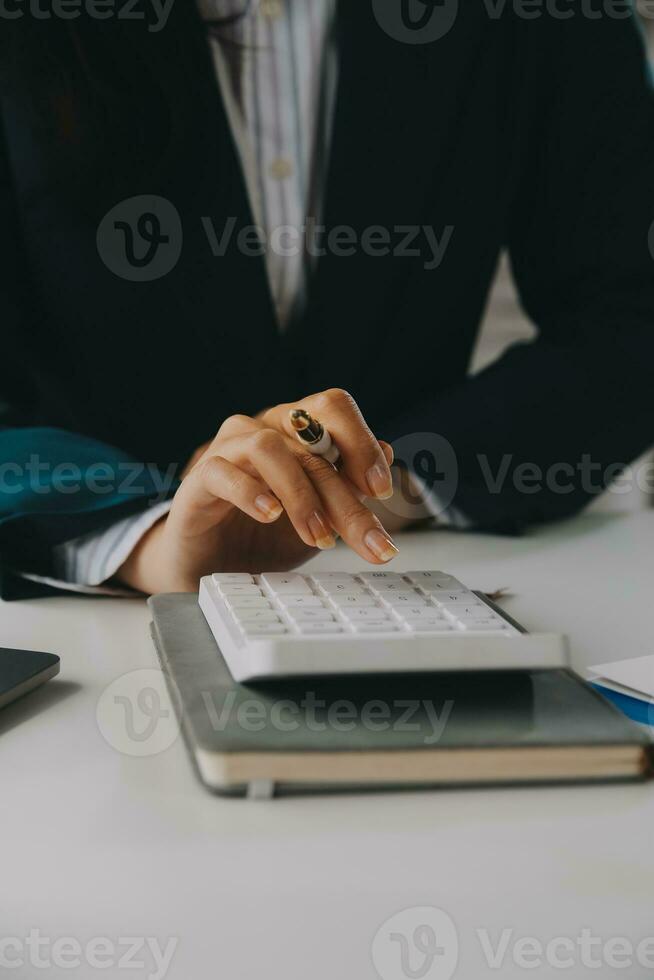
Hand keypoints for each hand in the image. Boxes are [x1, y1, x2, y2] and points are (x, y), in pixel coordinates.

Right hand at [117, 389, 398, 593]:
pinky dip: (250, 492)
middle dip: (346, 496)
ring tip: (318, 537)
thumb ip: (351, 486)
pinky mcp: (198, 479)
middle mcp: (264, 428)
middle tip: (368, 540)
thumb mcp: (321, 517)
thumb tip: (390, 452)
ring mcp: (228, 449)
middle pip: (311, 442)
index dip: (361, 442)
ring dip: (301, 494)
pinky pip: (222, 470)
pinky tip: (270, 515)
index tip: (381, 490)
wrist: (211, 565)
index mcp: (296, 430)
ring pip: (269, 447)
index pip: (333, 408)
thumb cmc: (265, 535)